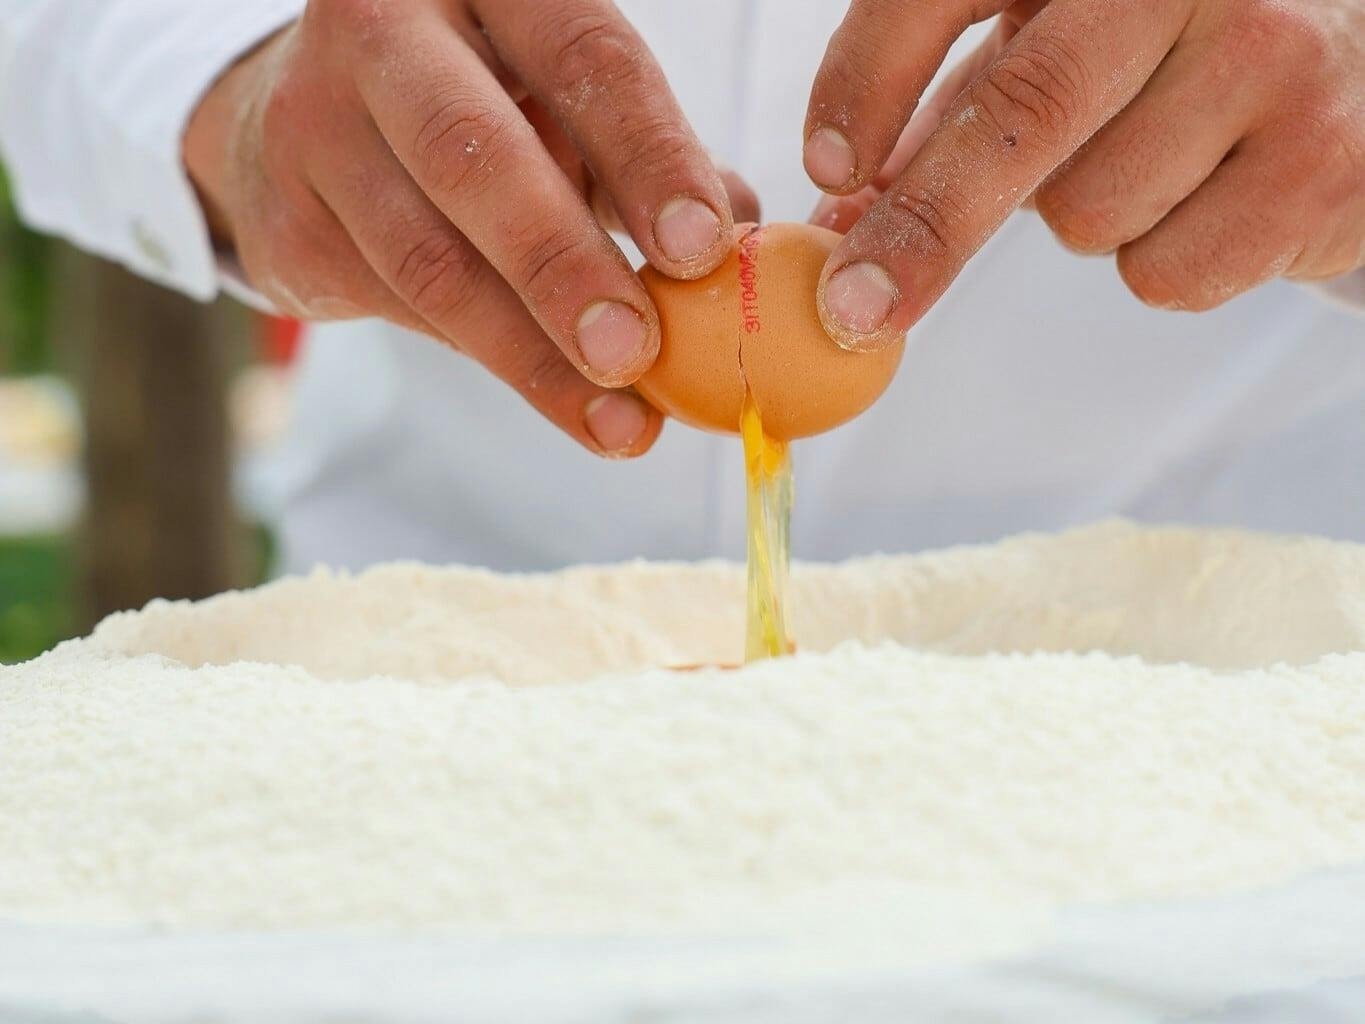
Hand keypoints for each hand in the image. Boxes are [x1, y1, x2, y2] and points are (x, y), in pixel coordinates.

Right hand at [185, 0, 758, 456]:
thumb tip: (750, 240)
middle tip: (637, 350)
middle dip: (564, 265)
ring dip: (534, 354)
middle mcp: (384, 33)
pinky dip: (492, 360)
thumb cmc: (477, 106)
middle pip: (476, 156)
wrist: (297, 121)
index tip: (704, 247)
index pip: (581, 55)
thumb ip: (644, 157)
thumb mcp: (560, 100)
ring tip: (620, 420)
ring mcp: (316, 126)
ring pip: (431, 259)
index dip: (649, 154)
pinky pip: (401, 307)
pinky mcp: (288, 221)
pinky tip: (560, 396)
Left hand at [803, 0, 1364, 349]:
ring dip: (1083, 216)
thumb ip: (951, 111)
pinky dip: (1161, 259)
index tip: (827, 170)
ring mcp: (1272, 58)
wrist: (1364, 51)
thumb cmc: (1177, 48)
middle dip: (920, 228)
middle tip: (853, 306)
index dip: (866, 82)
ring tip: (1157, 155)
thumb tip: (843, 222)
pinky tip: (1216, 194)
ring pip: (1085, 210)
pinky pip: (1164, 270)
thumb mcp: (1058, 39)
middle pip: (1018, 115)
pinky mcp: (1321, 162)